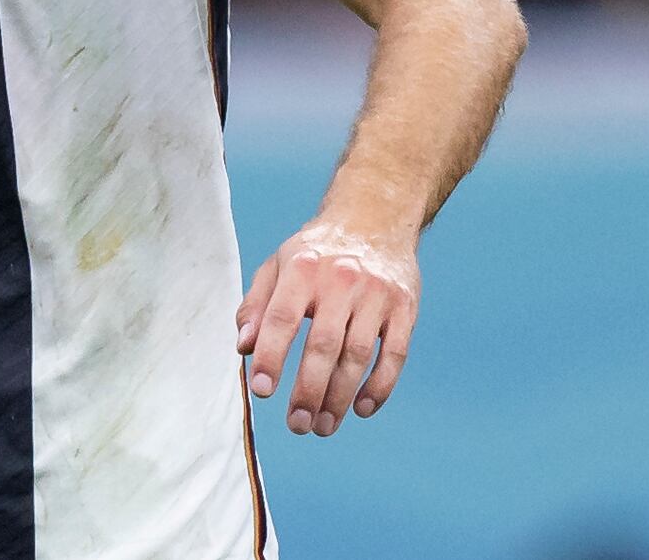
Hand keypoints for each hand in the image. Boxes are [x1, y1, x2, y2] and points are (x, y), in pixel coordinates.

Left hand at [237, 218, 419, 436]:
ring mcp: (376, 295)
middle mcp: (340, 281)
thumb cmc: (315, 253)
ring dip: (340, 397)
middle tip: (297, 425)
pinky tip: (362, 409)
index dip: (271, 356)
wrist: (374, 221)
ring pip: (358, 355)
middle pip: (323, 345)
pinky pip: (395, 355)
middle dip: (308, 391)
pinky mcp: (405, 308)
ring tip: (323, 426)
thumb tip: (244, 348)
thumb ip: (255, 306)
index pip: (282, 318)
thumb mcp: (277, 266)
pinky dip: (380, 386)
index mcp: (302, 269)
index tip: (262, 392)